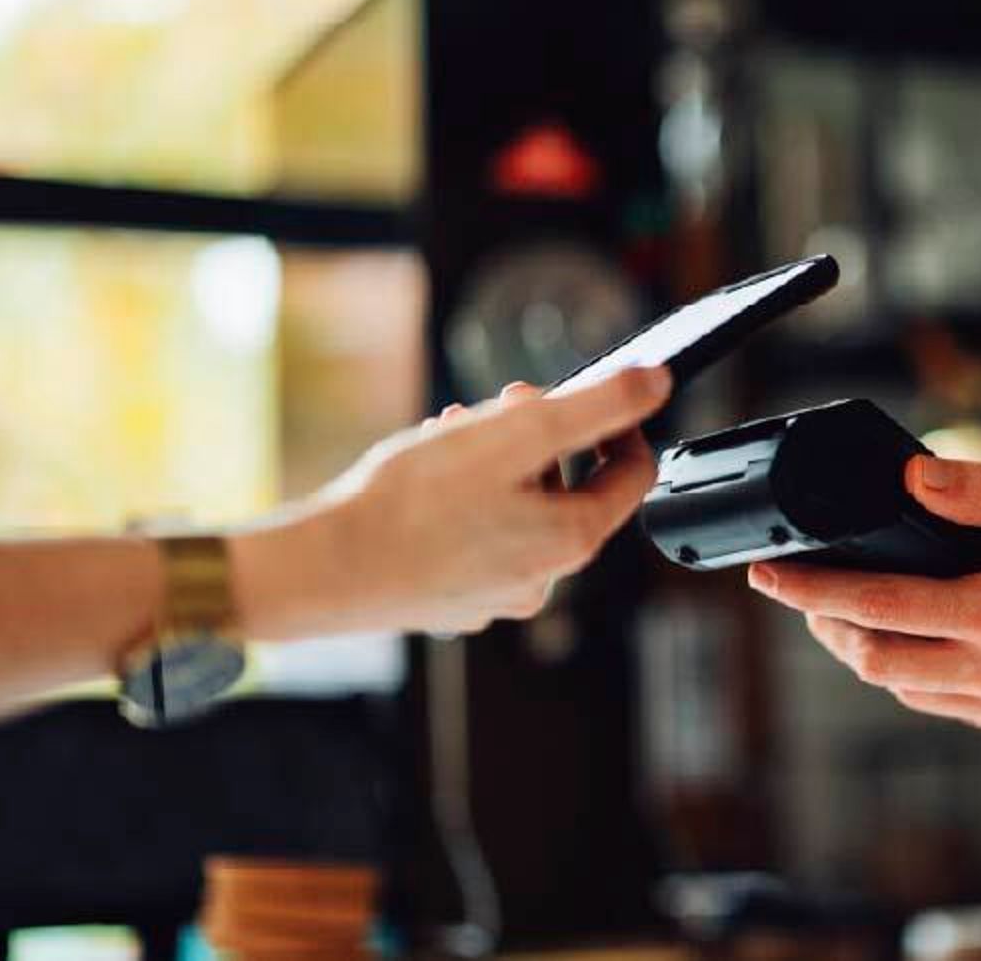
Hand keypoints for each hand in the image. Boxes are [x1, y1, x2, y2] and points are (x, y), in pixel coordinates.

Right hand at [234, 367, 669, 639]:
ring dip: (498, 460)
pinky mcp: (455, 598)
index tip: (587, 395)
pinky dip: (467, 497)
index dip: (619, 424)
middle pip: (570, 488)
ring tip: (452, 431)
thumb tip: (656, 384)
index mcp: (572, 540)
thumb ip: (596, 406)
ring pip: (521, 508)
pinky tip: (426, 476)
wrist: (324, 568)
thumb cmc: (412, 503)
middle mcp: (543, 578)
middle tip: (500, 405)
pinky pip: (481, 534)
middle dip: (542, 436)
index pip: (632, 475)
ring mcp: (498, 594)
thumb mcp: (517, 433)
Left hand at [747, 457, 980, 744]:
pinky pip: (953, 708)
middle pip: (878, 663)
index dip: (812, 591)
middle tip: (802, 594)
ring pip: (911, 692)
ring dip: (869, 654)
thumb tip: (908, 478)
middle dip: (827, 629)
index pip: (879, 606)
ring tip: (849, 614)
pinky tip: (917, 641)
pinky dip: (919, 675)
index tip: (770, 574)